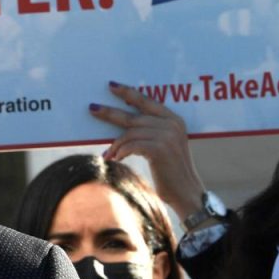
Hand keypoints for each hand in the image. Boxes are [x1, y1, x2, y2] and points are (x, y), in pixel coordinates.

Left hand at [89, 81, 204, 218]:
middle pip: (133, 116)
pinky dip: (121, 152)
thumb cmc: (170, 171)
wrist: (186, 192)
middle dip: (110, 113)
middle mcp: (172, 125)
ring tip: (109, 154)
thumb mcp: (164, 146)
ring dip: (116, 145)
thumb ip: (151, 131)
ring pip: (130, 133)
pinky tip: (116, 159)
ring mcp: (167, 136)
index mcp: (175, 120)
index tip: (112, 86)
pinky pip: (131, 146)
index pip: (147, 101)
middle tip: (92, 109)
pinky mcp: (160, 150)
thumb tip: (121, 123)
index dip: (128, 92)